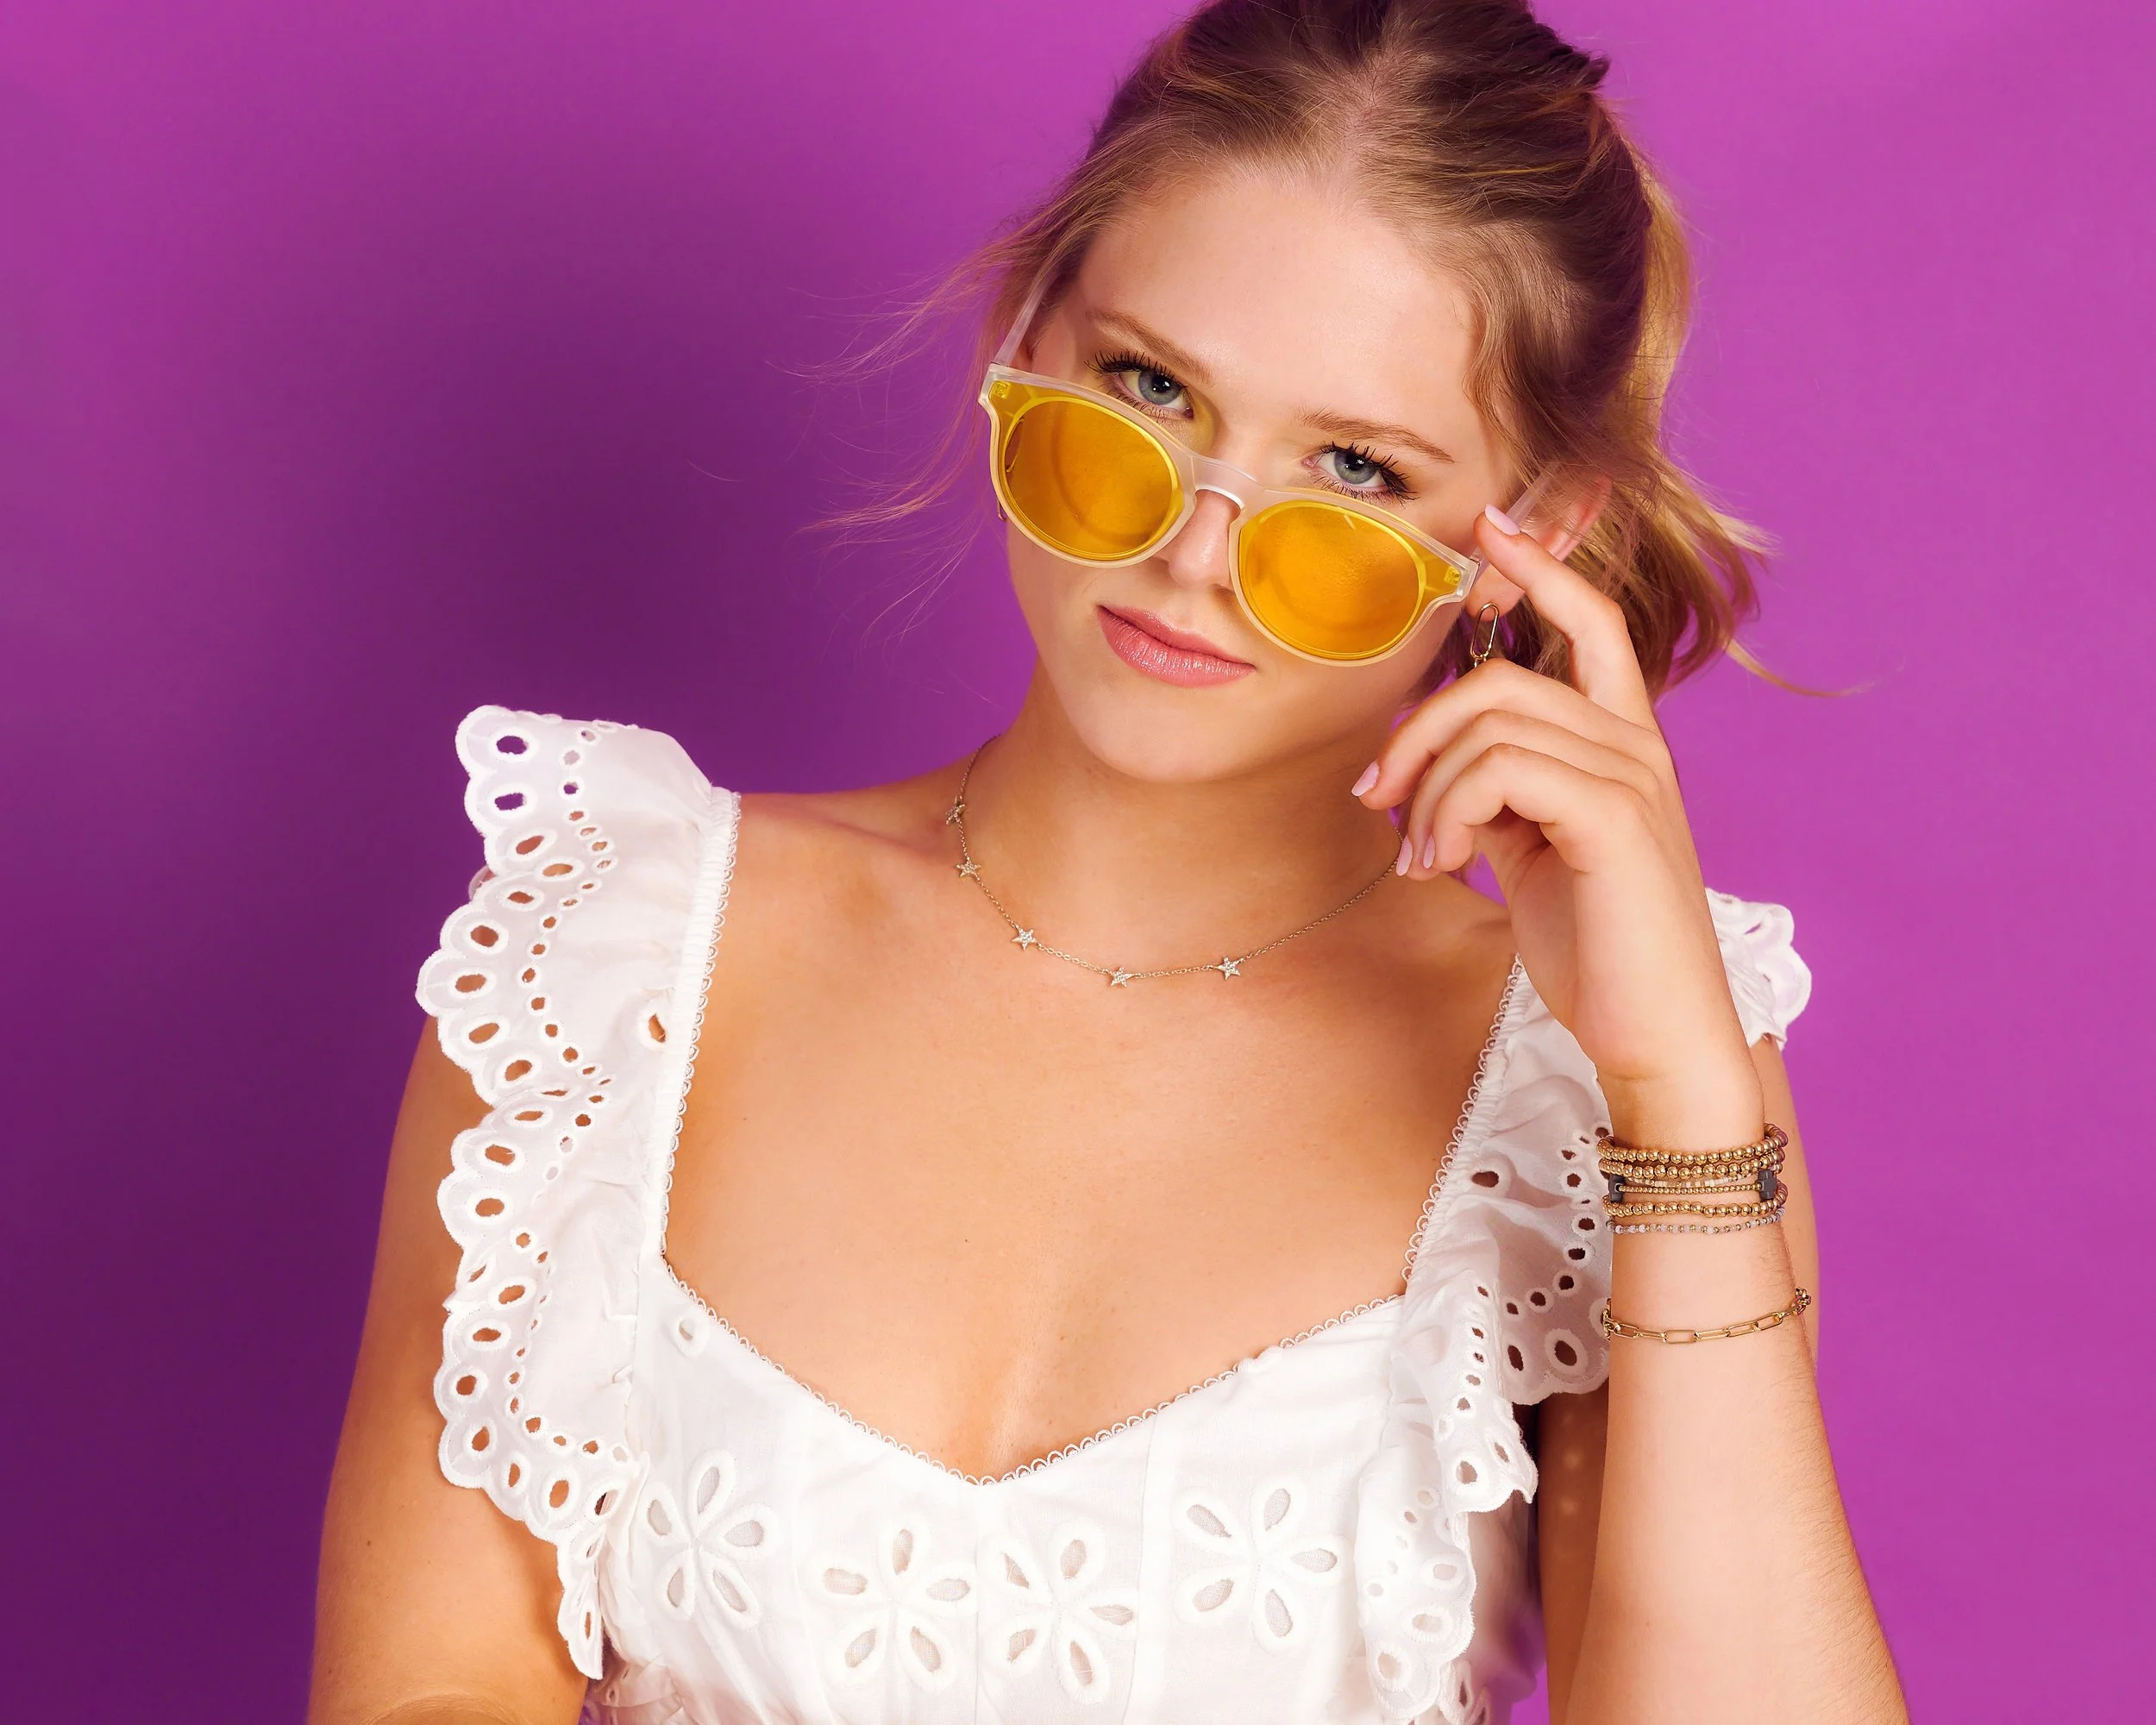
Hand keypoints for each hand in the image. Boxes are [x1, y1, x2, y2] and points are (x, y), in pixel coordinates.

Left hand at [1357, 509, 1762, 1139]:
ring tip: (1421, 856)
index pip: (1593, 626)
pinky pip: (1500, 770)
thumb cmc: (1598, 950)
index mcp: (1622, 745)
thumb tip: (1434, 765)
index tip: (1490, 529)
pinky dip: (1449, 812)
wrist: (1655, 1035)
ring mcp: (1631, 777)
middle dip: (1417, 732)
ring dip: (1427, 791)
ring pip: (1490, 726)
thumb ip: (1502, 795)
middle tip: (1377, 798)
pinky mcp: (1614, 815)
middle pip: (1500, 681)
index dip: (1543, 570)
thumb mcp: (1536, 854)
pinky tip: (1444, 863)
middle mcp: (1636, 746)